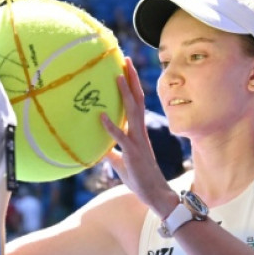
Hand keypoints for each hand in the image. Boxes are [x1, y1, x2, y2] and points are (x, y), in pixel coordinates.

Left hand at [100, 58, 176, 213]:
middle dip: (131, 79)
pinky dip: (111, 127)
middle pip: (136, 100)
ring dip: (124, 94)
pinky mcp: (133, 154)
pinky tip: (102, 116)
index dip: (130, 85)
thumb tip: (98, 150)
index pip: (135, 103)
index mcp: (138, 132)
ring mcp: (137, 142)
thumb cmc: (140, 180)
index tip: (125, 68)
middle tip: (125, 59)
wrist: (155, 195)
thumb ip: (111, 154)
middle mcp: (140, 133)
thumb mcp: (121, 164)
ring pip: (132, 112)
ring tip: (118, 76)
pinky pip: (121, 138)